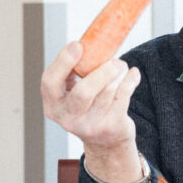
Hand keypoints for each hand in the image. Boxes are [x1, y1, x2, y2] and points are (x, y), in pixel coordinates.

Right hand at [40, 41, 141, 179]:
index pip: (49, 83)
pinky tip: (132, 74)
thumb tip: (91, 42)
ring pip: (108, 92)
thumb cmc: (88, 106)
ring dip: (119, 73)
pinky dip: (130, 80)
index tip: (77, 45)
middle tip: (113, 61)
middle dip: (101, 72)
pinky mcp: (111, 127)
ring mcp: (90, 126)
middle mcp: (68, 119)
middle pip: (83, 92)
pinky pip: (123, 96)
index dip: (62, 62)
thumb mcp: (73, 92)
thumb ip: (76, 72)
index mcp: (53, 105)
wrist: (106, 141)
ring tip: (121, 67)